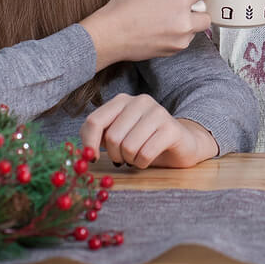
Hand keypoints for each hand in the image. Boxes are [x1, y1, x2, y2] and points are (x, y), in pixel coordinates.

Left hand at [79, 93, 218, 168]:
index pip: (93, 121)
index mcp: (122, 100)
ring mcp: (157, 112)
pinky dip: (143, 163)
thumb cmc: (144, 141)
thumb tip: (82, 153)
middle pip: (112, 138)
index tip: (93, 158)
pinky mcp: (171, 128)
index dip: (89, 144)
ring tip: (137, 157)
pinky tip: (148, 158)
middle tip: (124, 158)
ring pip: (129, 147)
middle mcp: (139, 101)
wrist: (181, 144)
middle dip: (116, 156)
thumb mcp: (118, 135)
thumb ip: (100, 137)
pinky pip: (145, 154)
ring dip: (131, 160)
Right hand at [81, 0, 208, 67]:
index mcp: (180, 2)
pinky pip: (185, 39)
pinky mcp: (173, 51)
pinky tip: (160, 26)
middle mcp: (185, 23)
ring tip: (166, 15)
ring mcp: (180, 39)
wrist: (110, 36)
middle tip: (177, 2)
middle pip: (205, 12)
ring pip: (196, 27)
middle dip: (195, 5)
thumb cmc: (124, 9)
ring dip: (188, 20)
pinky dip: (178, 32)